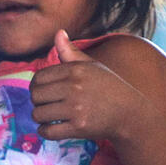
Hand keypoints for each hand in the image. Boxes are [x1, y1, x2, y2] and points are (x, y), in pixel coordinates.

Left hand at [31, 31, 145, 144]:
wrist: (130, 114)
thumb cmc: (109, 88)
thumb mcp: (93, 66)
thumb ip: (71, 51)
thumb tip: (58, 32)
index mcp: (76, 70)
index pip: (39, 77)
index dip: (36, 86)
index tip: (42, 92)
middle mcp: (75, 87)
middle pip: (36, 96)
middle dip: (37, 102)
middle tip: (46, 105)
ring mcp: (76, 108)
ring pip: (38, 114)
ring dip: (40, 118)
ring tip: (49, 117)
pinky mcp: (79, 127)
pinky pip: (48, 131)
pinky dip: (45, 131)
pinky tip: (50, 128)